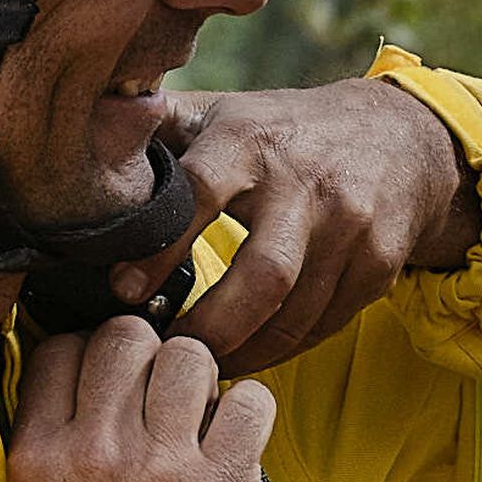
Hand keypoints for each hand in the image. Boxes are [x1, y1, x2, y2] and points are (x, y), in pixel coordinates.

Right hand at [8, 320, 276, 481]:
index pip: (61, 347)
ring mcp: (160, 471)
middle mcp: (92, 455)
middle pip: (124, 336)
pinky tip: (236, 440)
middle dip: (150, 353)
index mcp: (37, 458)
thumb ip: (59, 434)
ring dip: (202, 378)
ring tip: (200, 419)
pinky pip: (250, 398)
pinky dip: (250, 409)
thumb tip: (93, 351)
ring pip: (189, 354)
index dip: (94, 353)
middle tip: (162, 397)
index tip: (115, 383)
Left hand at [109, 78, 479, 377]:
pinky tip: (249, 356)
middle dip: (210, 329)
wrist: (399, 138)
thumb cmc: (284, 130)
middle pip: (262, 276)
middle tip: (167, 354)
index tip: (124, 292)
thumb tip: (83, 130)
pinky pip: (324, 325)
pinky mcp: (379, 262)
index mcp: (250, 140)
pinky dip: (283, 350)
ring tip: (201, 369)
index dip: (160, 248)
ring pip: (295, 314)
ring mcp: (351, 225)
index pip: (200, 193)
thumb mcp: (223, 112)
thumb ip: (156, 128)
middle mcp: (307, 182)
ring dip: (244, 352)